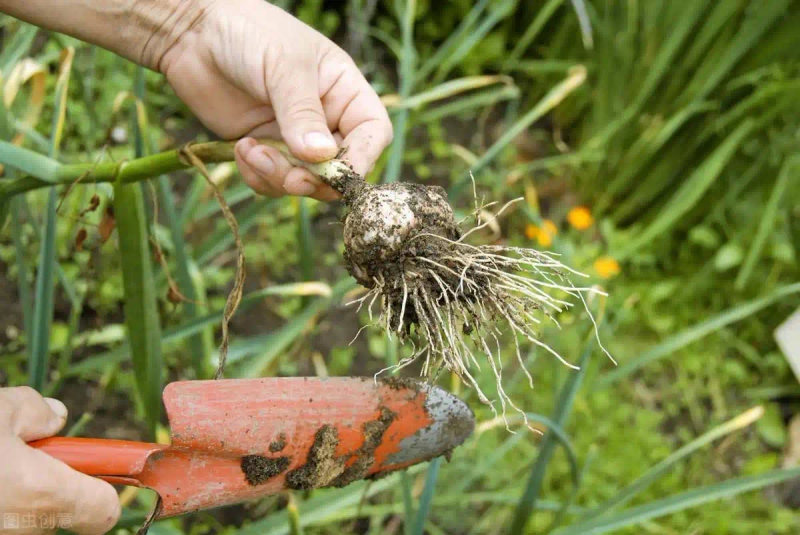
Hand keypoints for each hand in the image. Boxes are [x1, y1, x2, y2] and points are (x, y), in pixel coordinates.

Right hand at [0, 387, 119, 534]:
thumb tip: (55, 417)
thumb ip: (36, 412)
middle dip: (49, 485)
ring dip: (18, 495)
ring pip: (27, 519)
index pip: (105, 510)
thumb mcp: (0, 410)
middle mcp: (25, 529)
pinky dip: (1, 503)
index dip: (104, 487)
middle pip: (62, 511)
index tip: (91, 466)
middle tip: (22, 456)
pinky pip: (5, 521)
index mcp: (44, 494)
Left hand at [158, 0, 392, 200]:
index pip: (372, 133)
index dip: (362, 158)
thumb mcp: (283, 66)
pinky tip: (241, 149)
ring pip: (305, 181)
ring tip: (252, 152)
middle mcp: (324, 118)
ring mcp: (293, 137)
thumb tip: (322, 157)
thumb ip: (302, 113)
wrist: (192, 33)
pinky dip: (258, 176)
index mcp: (343, 90)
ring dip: (279, 178)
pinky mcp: (264, 149)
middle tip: (290, 179)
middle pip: (339, 167)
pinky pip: (272, 180)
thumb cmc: (248, 33)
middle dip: (315, 179)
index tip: (338, 173)